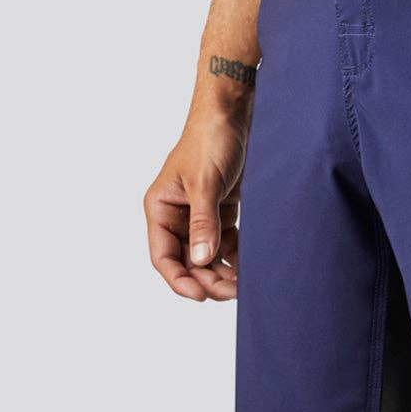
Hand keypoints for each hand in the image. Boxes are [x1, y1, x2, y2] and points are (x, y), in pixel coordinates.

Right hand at [144, 113, 248, 300]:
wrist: (234, 115)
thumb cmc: (210, 140)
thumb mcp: (205, 183)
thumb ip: (203, 222)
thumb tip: (201, 260)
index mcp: (160, 208)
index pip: (163, 256)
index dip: (179, 280)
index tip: (200, 296)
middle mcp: (177, 215)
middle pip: (187, 260)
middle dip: (207, 279)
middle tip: (232, 292)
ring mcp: (200, 214)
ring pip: (208, 255)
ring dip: (223, 272)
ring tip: (244, 285)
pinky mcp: (222, 210)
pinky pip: (226, 242)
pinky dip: (236, 256)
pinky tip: (249, 267)